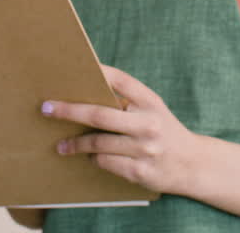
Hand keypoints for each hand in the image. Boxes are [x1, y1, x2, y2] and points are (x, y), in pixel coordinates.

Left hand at [41, 64, 205, 195]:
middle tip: (46, 109)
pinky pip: (105, 163)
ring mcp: (145, 149)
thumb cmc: (163, 130)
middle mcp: (149, 123)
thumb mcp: (153, 109)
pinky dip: (93, 159)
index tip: (72, 68)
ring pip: (98, 143)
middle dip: (68, 111)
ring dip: (75, 143)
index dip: (96, 72)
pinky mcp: (140, 171)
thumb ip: (126, 100)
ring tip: (61, 145)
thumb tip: (84, 91)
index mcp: (151, 101)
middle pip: (100, 115)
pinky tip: (88, 158)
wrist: (194, 164)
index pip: (120, 80)